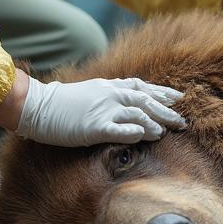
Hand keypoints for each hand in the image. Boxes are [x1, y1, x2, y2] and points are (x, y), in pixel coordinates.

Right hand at [0, 73, 186, 146]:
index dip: (162, 93)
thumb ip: (109, 94)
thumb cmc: (62, 102)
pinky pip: (121, 130)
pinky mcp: (96, 127)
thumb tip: (125, 101)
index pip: (143, 87)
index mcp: (110, 86)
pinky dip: (136, 132)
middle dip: (167, 111)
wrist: (39, 106)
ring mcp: (105, 110)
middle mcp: (111, 95)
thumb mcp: (90, 91)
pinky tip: (147, 137)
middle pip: (147, 101)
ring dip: (155, 123)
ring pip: (139, 115)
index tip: (178, 98)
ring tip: (167, 131)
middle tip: (183, 121)